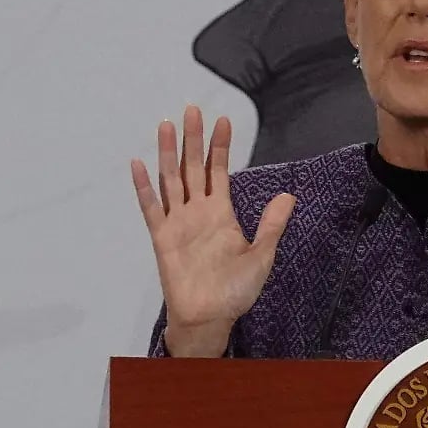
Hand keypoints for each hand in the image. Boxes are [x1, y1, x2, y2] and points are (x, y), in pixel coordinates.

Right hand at [130, 105, 295, 356]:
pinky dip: (143, 187)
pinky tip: (138, 164)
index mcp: (221, 213)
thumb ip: (272, 225)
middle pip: (192, 167)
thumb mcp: (262, 255)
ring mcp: (177, 223)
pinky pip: (150, 208)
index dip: (220, 146)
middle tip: (192, 109)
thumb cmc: (236, 290)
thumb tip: (289, 196)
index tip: (223, 120)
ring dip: (167, 153)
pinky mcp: (161, 238)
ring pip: (170, 179)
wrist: (211, 318)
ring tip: (166, 125)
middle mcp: (197, 212)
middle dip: (192, 138)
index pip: (218, 171)